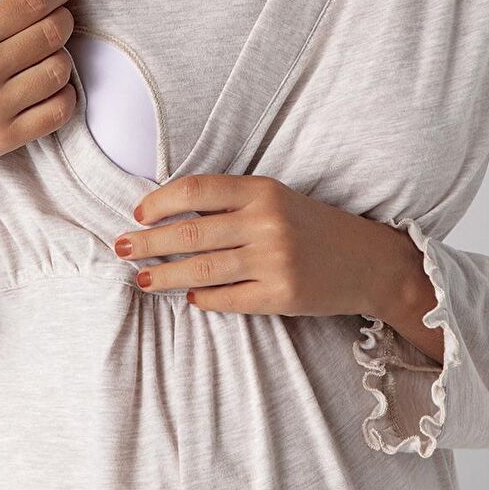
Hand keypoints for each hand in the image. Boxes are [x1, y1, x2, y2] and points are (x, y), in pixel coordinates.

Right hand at [0, 0, 76, 186]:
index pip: (28, 4)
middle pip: (50, 34)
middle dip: (63, 21)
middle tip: (60, 21)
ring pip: (59, 70)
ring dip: (63, 59)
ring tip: (50, 58)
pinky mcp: (6, 138)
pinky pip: (58, 111)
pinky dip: (64, 95)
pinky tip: (52, 89)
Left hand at [113, 173, 401, 317]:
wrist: (369, 262)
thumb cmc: (312, 227)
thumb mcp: (275, 199)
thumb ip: (230, 202)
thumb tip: (169, 214)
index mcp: (262, 190)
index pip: (196, 190)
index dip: (160, 202)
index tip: (138, 213)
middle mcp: (266, 223)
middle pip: (190, 233)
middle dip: (147, 242)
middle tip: (119, 249)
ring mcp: (274, 261)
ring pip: (201, 270)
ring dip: (163, 276)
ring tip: (141, 279)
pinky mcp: (281, 295)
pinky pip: (226, 299)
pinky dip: (202, 298)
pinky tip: (189, 297)